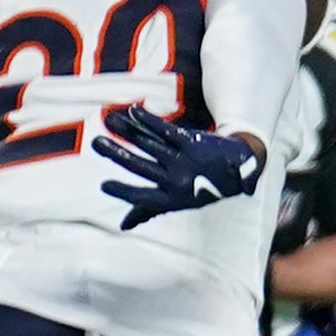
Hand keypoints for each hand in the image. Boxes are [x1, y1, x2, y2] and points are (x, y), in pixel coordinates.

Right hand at [92, 105, 264, 228]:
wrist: (240, 167)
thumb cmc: (203, 188)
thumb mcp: (180, 204)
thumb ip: (149, 211)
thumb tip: (123, 225)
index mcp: (172, 199)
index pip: (143, 198)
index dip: (124, 193)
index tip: (103, 185)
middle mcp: (177, 181)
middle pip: (142, 166)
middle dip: (117, 154)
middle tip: (96, 143)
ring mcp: (185, 160)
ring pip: (150, 144)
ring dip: (128, 131)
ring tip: (109, 120)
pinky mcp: (192, 142)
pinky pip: (166, 130)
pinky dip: (149, 120)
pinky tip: (134, 111)